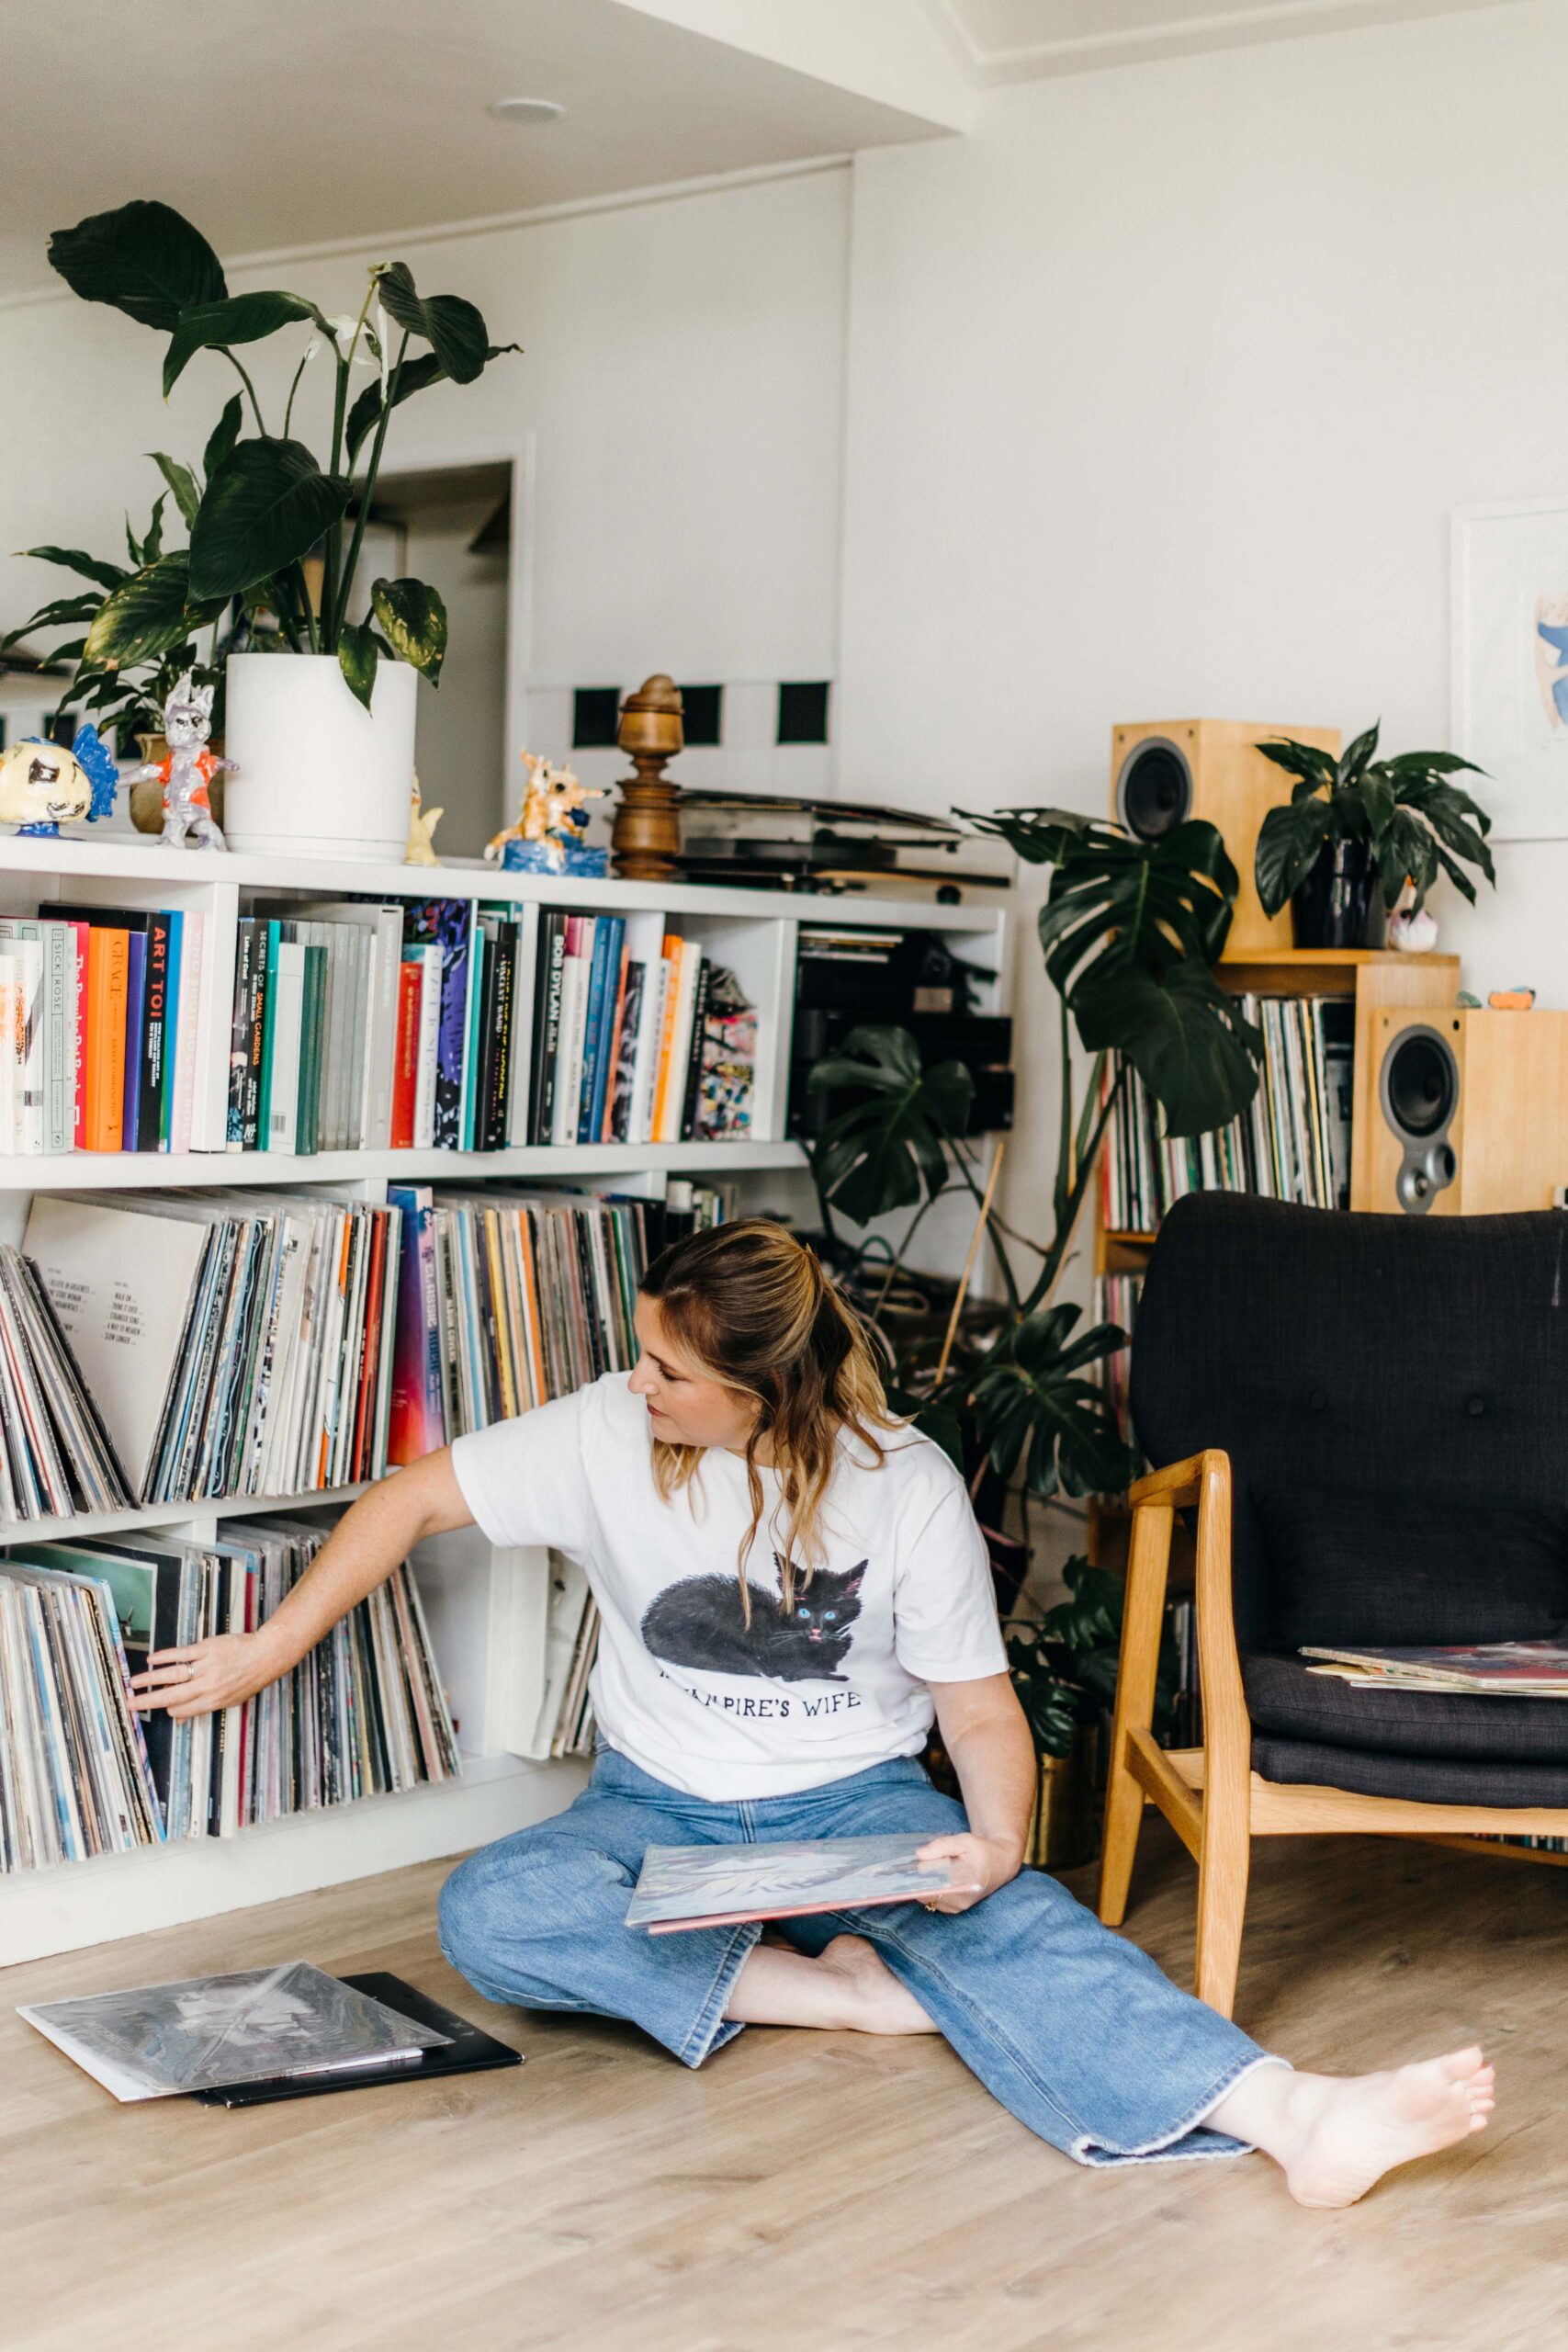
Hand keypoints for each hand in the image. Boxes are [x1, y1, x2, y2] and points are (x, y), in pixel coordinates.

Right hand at [128, 1629, 288, 1719]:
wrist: (265, 1655)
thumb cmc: (248, 1679)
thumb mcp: (229, 1701)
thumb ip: (202, 1709)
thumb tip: (178, 1721)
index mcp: (212, 1701)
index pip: (181, 1709)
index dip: (167, 1709)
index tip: (154, 1708)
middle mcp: (208, 1686)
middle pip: (172, 1695)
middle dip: (148, 1701)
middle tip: (130, 1703)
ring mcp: (207, 1667)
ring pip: (172, 1675)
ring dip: (150, 1679)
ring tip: (133, 1682)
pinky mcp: (207, 1649)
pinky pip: (182, 1654)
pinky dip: (165, 1657)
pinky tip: (151, 1659)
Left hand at [913, 1831, 1022, 1914]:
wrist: (999, 1864)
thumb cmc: (982, 1851)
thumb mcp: (964, 1841)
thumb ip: (942, 1845)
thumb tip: (919, 1855)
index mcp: (967, 1884)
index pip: (935, 1886)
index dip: (917, 1879)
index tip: (905, 1870)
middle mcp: (962, 1900)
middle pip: (928, 1894)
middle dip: (916, 1881)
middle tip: (905, 1867)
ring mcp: (958, 1907)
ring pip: (928, 1898)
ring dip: (921, 1885)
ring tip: (917, 1869)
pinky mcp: (954, 1908)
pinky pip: (933, 1900)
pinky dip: (927, 1889)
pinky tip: (926, 1876)